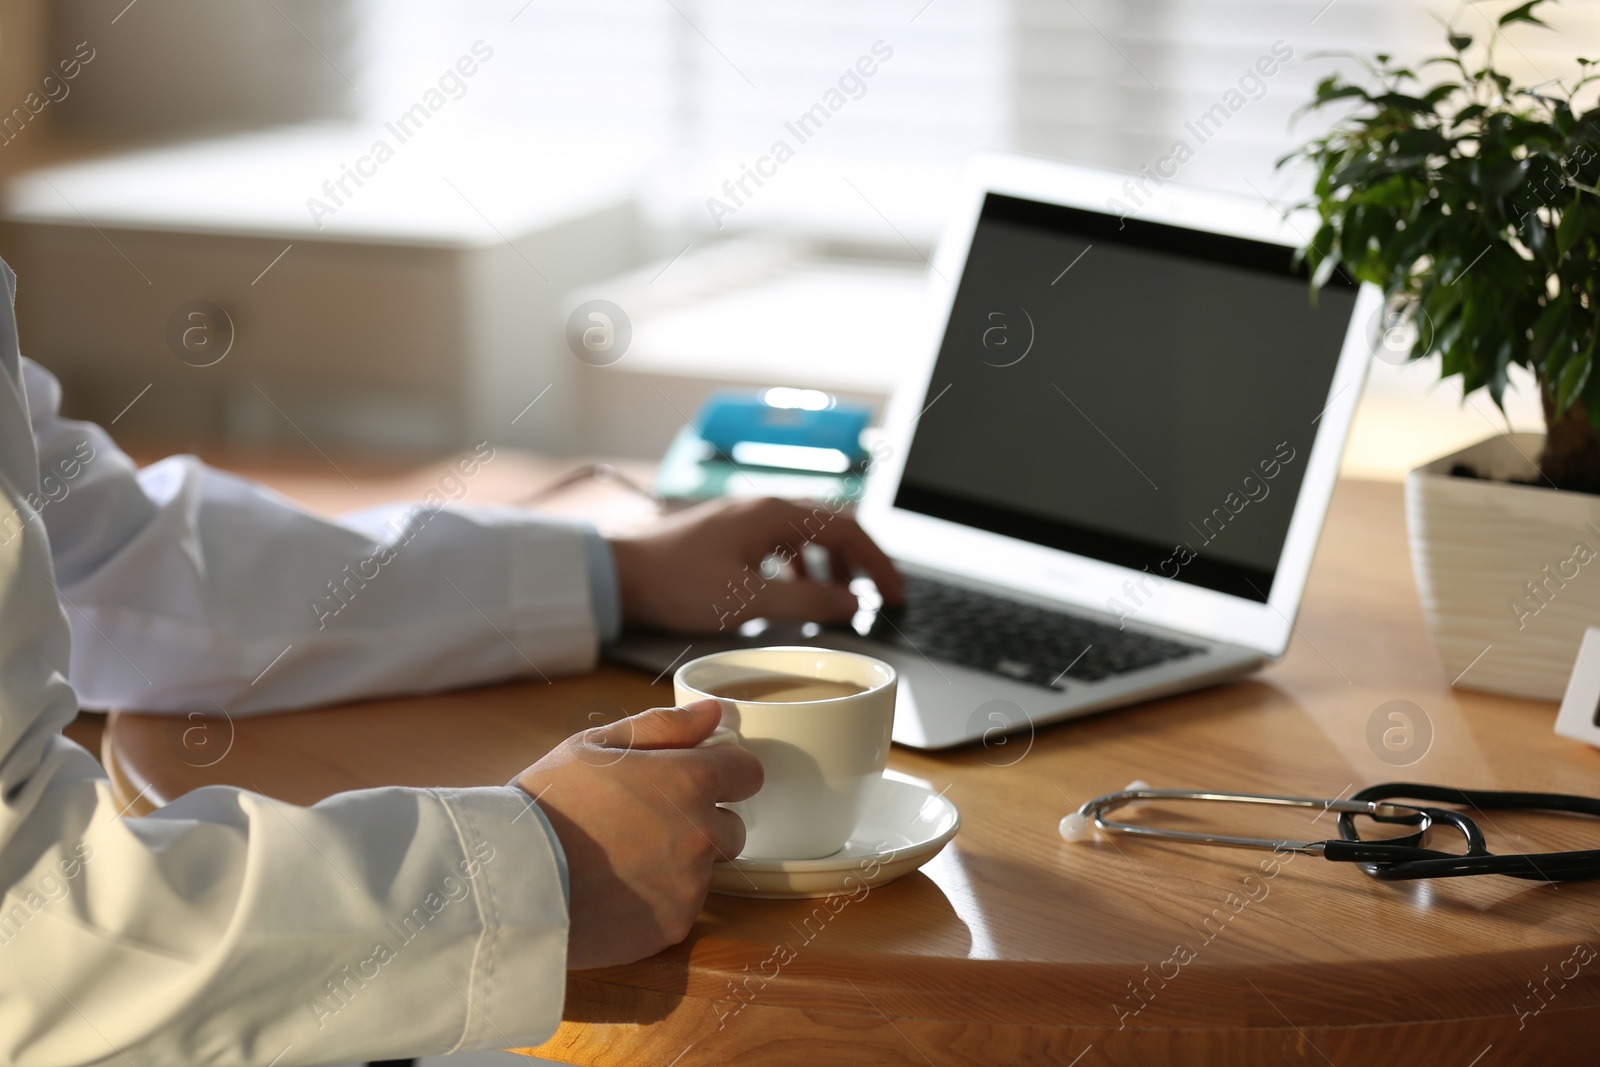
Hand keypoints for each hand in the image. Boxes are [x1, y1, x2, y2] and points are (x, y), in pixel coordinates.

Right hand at [515, 698, 762, 969]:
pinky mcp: (674, 927)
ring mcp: (692, 885)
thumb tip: (714, 712)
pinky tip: (616, 891)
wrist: (512, 880)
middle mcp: (703, 834)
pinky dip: (657, 900)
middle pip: (732, 826)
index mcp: (691, 781)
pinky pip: (680, 908)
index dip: (724, 772)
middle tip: (646, 823)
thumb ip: (665, 726)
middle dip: (702, 822)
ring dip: (680, 863)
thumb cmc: (549, 803)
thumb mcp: (597, 745)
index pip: (748, 772)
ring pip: (705, 869)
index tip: (697, 778)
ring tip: (622, 859)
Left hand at [607, 496, 903, 632]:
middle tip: (880, 596)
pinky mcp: (730, 532)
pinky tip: (795, 592)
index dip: (879, 564)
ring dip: (831, 566)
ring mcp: (746, 517)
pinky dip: (802, 566)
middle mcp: (764, 507)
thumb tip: (853, 605)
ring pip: (807, 534)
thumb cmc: (677, 583)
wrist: (618, 572)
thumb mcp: (748, 599)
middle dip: (861, 562)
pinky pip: (782, 542)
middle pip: (832, 527)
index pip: (848, 530)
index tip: (896, 595)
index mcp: (775, 514)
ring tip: (839, 600)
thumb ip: (807, 602)